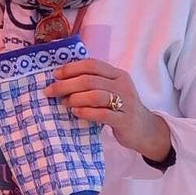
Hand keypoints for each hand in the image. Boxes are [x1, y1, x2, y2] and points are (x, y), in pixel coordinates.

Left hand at [46, 58, 171, 161]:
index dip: (71, 68)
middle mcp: (123, 85)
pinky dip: (85, 112)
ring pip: (95, 95)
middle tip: (51, 91)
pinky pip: (102, 114)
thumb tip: (62, 79)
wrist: (144, 129)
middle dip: (66, 84)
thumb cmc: (121, 108)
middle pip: (90, 80)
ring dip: (75, 98)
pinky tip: (75, 112)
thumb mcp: (111, 90)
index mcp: (118, 75)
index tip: (55, 74)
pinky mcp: (124, 120)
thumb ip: (93, 83)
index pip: (92, 65)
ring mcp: (125, 102)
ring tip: (64, 103)